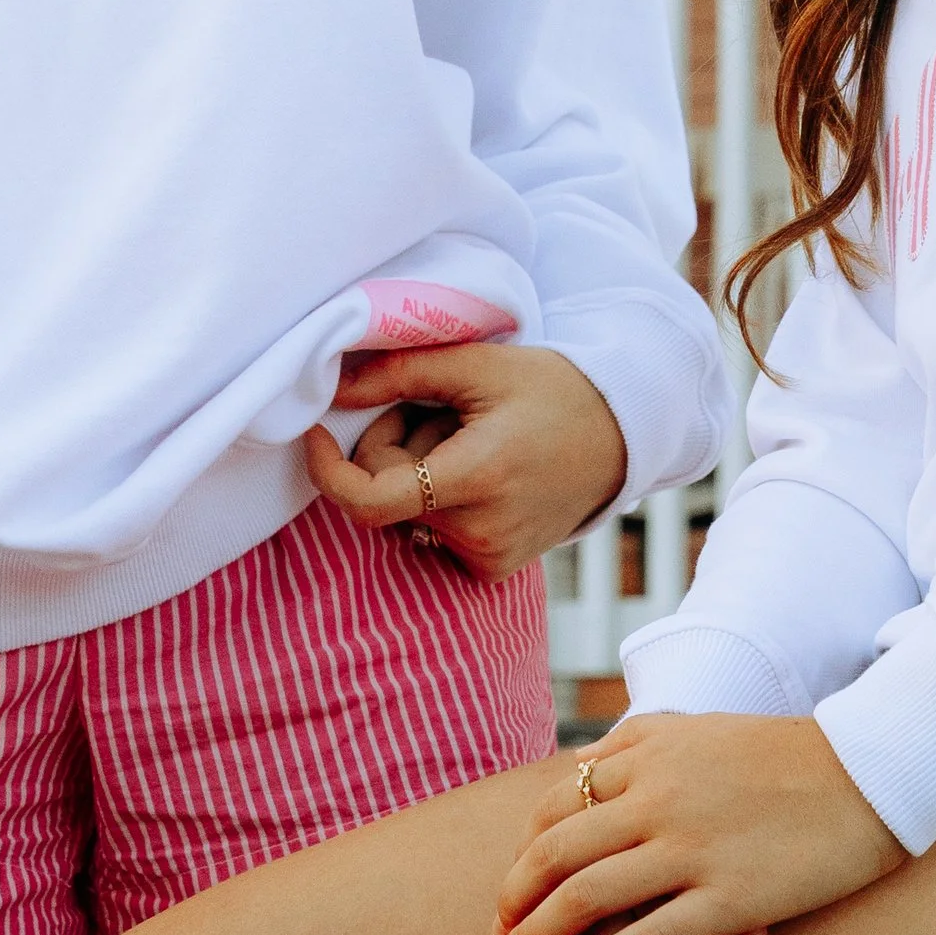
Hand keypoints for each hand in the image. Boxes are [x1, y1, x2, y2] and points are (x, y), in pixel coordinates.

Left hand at [304, 342, 626, 581]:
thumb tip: (332, 387)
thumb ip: (399, 372)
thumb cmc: (550, 390)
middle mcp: (480, 532)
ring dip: (420, 467)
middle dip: (393, 444)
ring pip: (408, 509)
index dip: (329, 470)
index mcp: (476, 478)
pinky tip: (483, 467)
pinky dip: (440, 495)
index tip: (314, 432)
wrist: (620, 435)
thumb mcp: (478, 364)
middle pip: (388, 492)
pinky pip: (432, 528)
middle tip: (441, 408)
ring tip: (474, 436)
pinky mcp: (493, 570)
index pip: (370, 501)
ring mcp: (488, 559)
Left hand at [496, 714, 901, 934]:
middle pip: (559, 849)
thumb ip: (638, 742)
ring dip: (544, 930)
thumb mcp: (698, 729)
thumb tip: (584, 764)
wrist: (865, 772)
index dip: (529, 846)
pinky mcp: (727, 897)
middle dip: (519, 892)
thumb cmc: (782, 754)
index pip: (560, 802)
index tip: (515, 880)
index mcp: (650, 753)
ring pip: (590, 894)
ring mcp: (690, 847)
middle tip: (501, 928)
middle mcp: (658, 796)